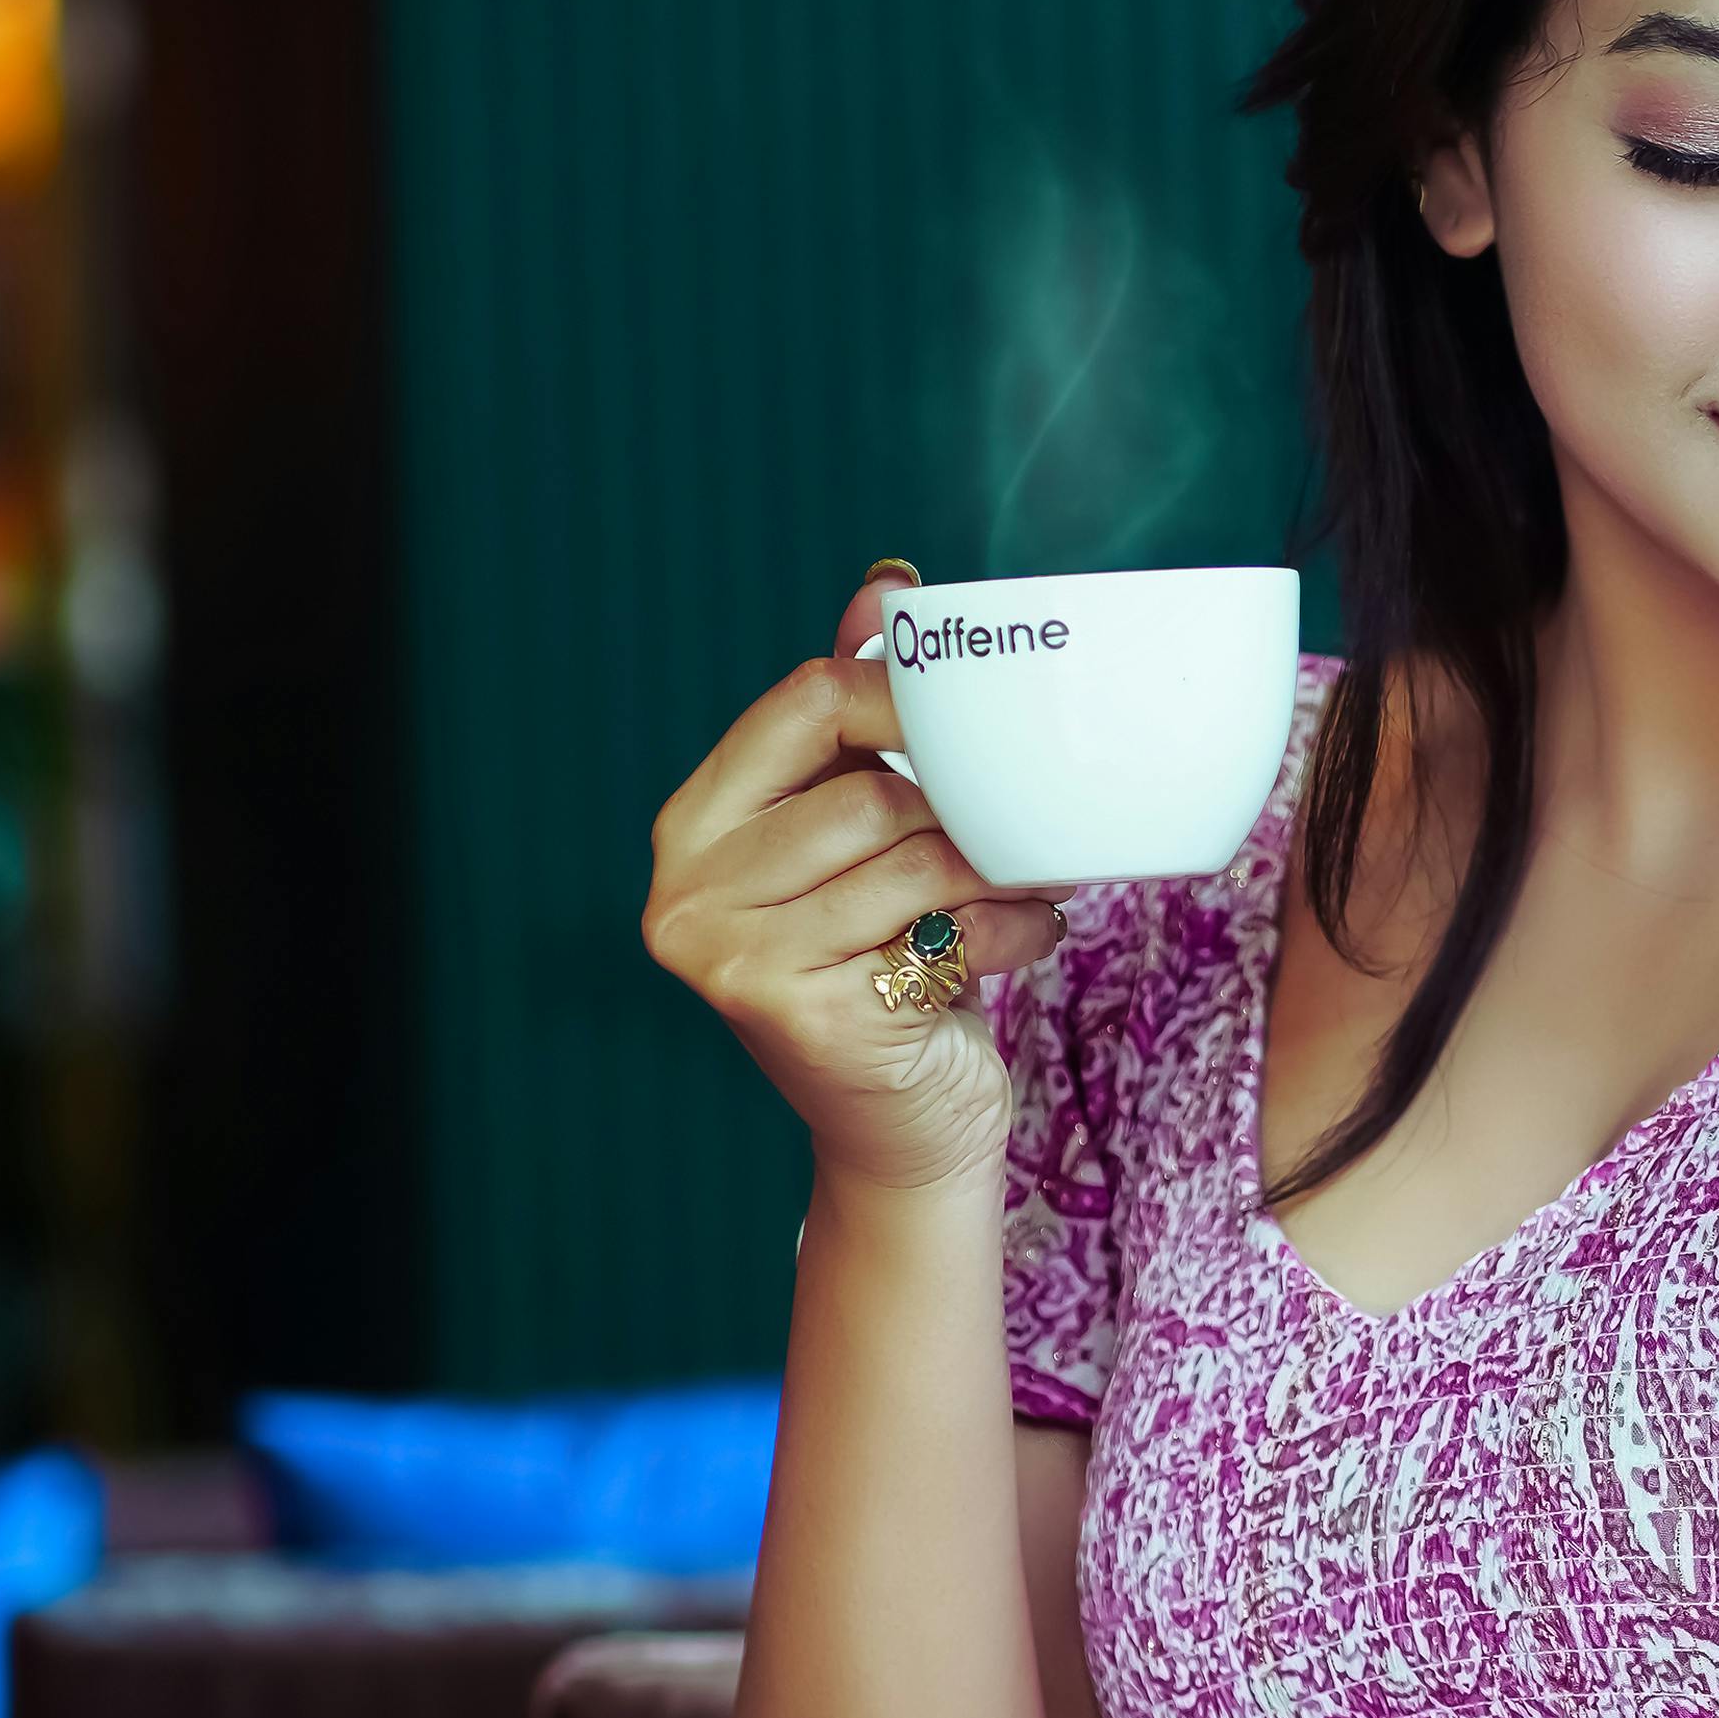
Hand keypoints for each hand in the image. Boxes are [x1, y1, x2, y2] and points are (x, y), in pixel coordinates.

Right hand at [642, 564, 1065, 1197]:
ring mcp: (736, 961)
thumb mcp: (860, 836)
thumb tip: (887, 587)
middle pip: (869, 792)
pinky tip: (1020, 940)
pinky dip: (1008, 931)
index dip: (905, 695)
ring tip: (1029, 880)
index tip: (976, 712)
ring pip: (912, 859)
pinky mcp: (804, 1018)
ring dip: (998, 869)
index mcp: (693, 826)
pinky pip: (942, 931)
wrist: (898, 1131)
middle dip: (965, 807)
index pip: (804, 703)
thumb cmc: (882, 963)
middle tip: (1021, 824)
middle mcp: (689, 893)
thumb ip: (856, 719)